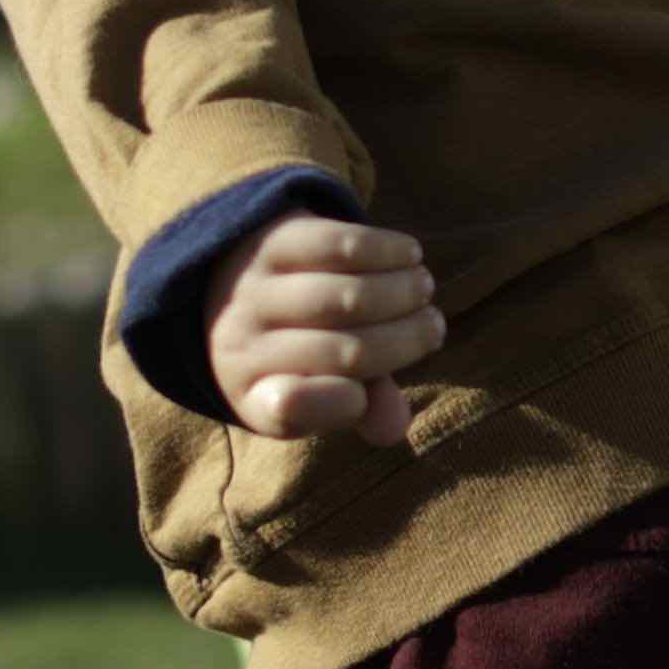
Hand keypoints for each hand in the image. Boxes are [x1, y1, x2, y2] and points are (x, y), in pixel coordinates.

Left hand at [209, 215, 440, 442]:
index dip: (329, 406)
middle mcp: (239, 344)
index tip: (363, 395)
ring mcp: (251, 290)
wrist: (235, 283)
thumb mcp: (319, 390)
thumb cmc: (297, 348)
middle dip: (406, 339)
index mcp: (252, 397)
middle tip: (434, 326)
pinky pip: (338, 246)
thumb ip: (363, 409)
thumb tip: (395, 427)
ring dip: (402, 291)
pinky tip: (409, 255)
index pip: (286, 409)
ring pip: (347, 297)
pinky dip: (386, 251)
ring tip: (424, 289)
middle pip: (346, 352)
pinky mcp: (268, 241)